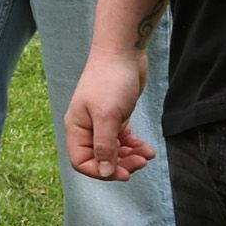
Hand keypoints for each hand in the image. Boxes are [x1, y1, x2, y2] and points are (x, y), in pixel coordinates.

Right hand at [65, 44, 157, 180]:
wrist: (123, 53)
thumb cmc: (111, 81)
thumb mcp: (108, 117)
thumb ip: (105, 146)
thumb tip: (104, 172)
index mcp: (77, 128)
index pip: (81, 161)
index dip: (101, 171)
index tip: (123, 173)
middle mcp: (87, 127)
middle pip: (100, 158)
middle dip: (120, 164)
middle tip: (140, 164)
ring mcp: (102, 122)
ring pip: (114, 151)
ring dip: (130, 157)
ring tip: (147, 156)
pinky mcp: (117, 116)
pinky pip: (124, 139)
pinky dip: (135, 146)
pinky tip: (148, 149)